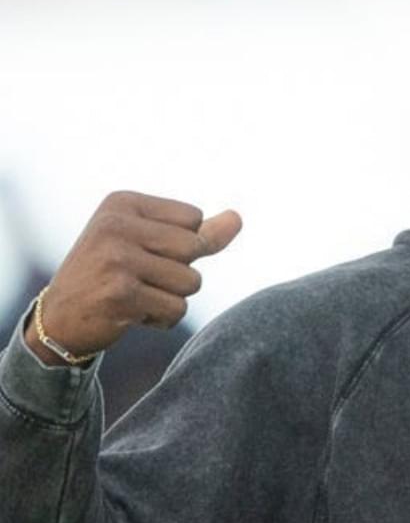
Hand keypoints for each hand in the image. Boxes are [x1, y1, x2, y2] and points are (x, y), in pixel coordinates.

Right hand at [24, 191, 240, 365]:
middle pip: (196, 246)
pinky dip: (162, 318)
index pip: (194, 217)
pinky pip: (177, 309)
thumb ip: (197, 231)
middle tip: (139, 277)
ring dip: (172, 297)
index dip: (181, 244)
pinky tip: (131, 314)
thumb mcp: (149, 242)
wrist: (58, 320)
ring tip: (136, 295)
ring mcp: (116, 259)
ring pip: (192, 281)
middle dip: (179, 271)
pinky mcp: (120, 294)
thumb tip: (238, 219)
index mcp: (122, 202)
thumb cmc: (111, 274)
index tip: (141, 253)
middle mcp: (116, 225)